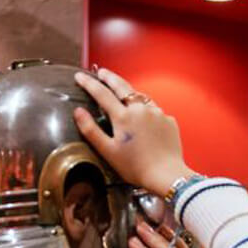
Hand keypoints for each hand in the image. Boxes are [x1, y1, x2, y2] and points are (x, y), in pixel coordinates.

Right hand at [72, 68, 193, 195]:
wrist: (167, 175)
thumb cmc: (136, 167)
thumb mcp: (108, 151)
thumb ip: (91, 130)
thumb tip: (78, 111)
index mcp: (123, 116)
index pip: (101, 93)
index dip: (88, 83)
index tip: (80, 76)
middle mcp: (141, 109)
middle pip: (122, 86)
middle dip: (109, 77)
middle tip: (101, 72)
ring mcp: (157, 113)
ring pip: (140, 97)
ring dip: (130, 93)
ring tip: (122, 93)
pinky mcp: (168, 120)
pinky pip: (154, 110)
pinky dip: (146, 110)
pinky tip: (143, 116)